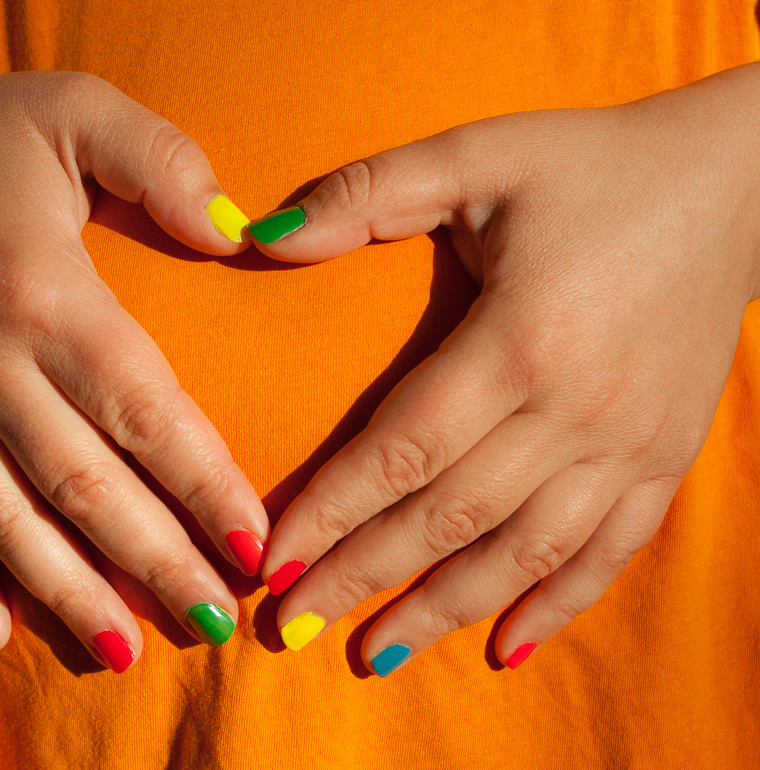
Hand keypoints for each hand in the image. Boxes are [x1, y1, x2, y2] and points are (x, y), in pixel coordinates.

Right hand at [0, 11, 267, 669]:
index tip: (252, 545)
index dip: (202, 483)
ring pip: (3, 517)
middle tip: (214, 622)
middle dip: (153, 561)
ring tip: (124, 650)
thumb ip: (164, 164)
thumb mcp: (77, 110)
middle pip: (83, 485)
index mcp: (44, 293)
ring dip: (67, 591)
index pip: (142, 410)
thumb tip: (237, 237)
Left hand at [250, 63, 759, 673]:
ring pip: (523, 553)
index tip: (270, 565)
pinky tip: (505, 650)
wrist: (739, 181)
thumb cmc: (591, 165)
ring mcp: (630, 444)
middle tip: (292, 627)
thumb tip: (258, 235)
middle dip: (363, 576)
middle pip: (449, 517)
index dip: (331, 513)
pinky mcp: (668, 457)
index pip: (402, 450)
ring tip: (373, 653)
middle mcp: (576, 409)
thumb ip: (365, 194)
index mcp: (520, 339)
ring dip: (443, 610)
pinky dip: (556, 606)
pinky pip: (609, 552)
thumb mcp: (475, 154)